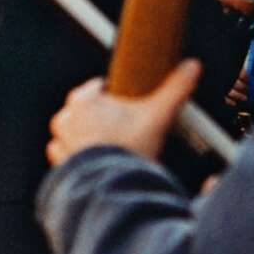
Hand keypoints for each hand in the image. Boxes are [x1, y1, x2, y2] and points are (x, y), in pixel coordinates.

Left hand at [47, 60, 200, 165]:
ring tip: (108, 146)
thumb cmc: (129, 149)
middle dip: (99, 117)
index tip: (124, 103)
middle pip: (82, 110)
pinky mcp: (60, 166)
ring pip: (70, 133)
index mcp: (83, 100)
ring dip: (84, 137)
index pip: (97, 87)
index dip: (113, 94)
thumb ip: (175, 89)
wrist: (112, 186)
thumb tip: (192, 66)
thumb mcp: (158, 115)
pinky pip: (65, 157)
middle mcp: (66, 120)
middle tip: (121, 128)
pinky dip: (77, 158)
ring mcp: (61, 144)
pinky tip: (95, 163)